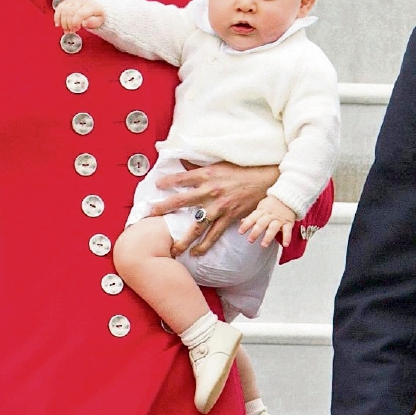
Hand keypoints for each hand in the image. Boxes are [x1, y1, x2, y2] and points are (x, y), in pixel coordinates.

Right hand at [53, 0, 104, 31]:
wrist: (94, 7)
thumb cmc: (96, 15)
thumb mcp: (98, 21)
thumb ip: (92, 23)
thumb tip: (84, 23)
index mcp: (91, 6)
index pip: (80, 13)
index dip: (75, 23)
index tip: (76, 29)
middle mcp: (81, 1)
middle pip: (70, 12)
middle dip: (68, 24)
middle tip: (70, 31)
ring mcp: (73, 0)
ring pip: (63, 10)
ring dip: (63, 22)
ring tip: (66, 29)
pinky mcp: (67, 1)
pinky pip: (59, 8)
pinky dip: (57, 17)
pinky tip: (58, 24)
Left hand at [150, 162, 277, 255]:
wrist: (265, 180)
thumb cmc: (242, 170)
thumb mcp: (219, 163)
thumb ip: (199, 166)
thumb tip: (182, 161)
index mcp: (207, 174)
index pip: (182, 177)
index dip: (167, 181)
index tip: (156, 185)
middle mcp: (210, 191)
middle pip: (181, 201)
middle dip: (164, 208)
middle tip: (150, 215)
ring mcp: (219, 207)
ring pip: (197, 225)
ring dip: (184, 238)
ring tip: (173, 248)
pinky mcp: (229, 217)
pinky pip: (214, 234)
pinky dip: (205, 245)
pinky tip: (196, 253)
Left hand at [239, 195, 296, 247]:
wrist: (288, 197)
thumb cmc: (272, 205)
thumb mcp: (261, 208)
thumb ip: (253, 216)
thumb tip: (242, 222)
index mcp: (262, 211)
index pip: (252, 218)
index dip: (246, 225)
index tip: (240, 232)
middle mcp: (270, 215)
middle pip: (262, 223)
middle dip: (256, 232)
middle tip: (250, 240)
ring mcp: (279, 219)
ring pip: (273, 228)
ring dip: (268, 236)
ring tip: (264, 245)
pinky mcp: (288, 222)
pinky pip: (288, 230)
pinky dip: (287, 237)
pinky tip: (285, 245)